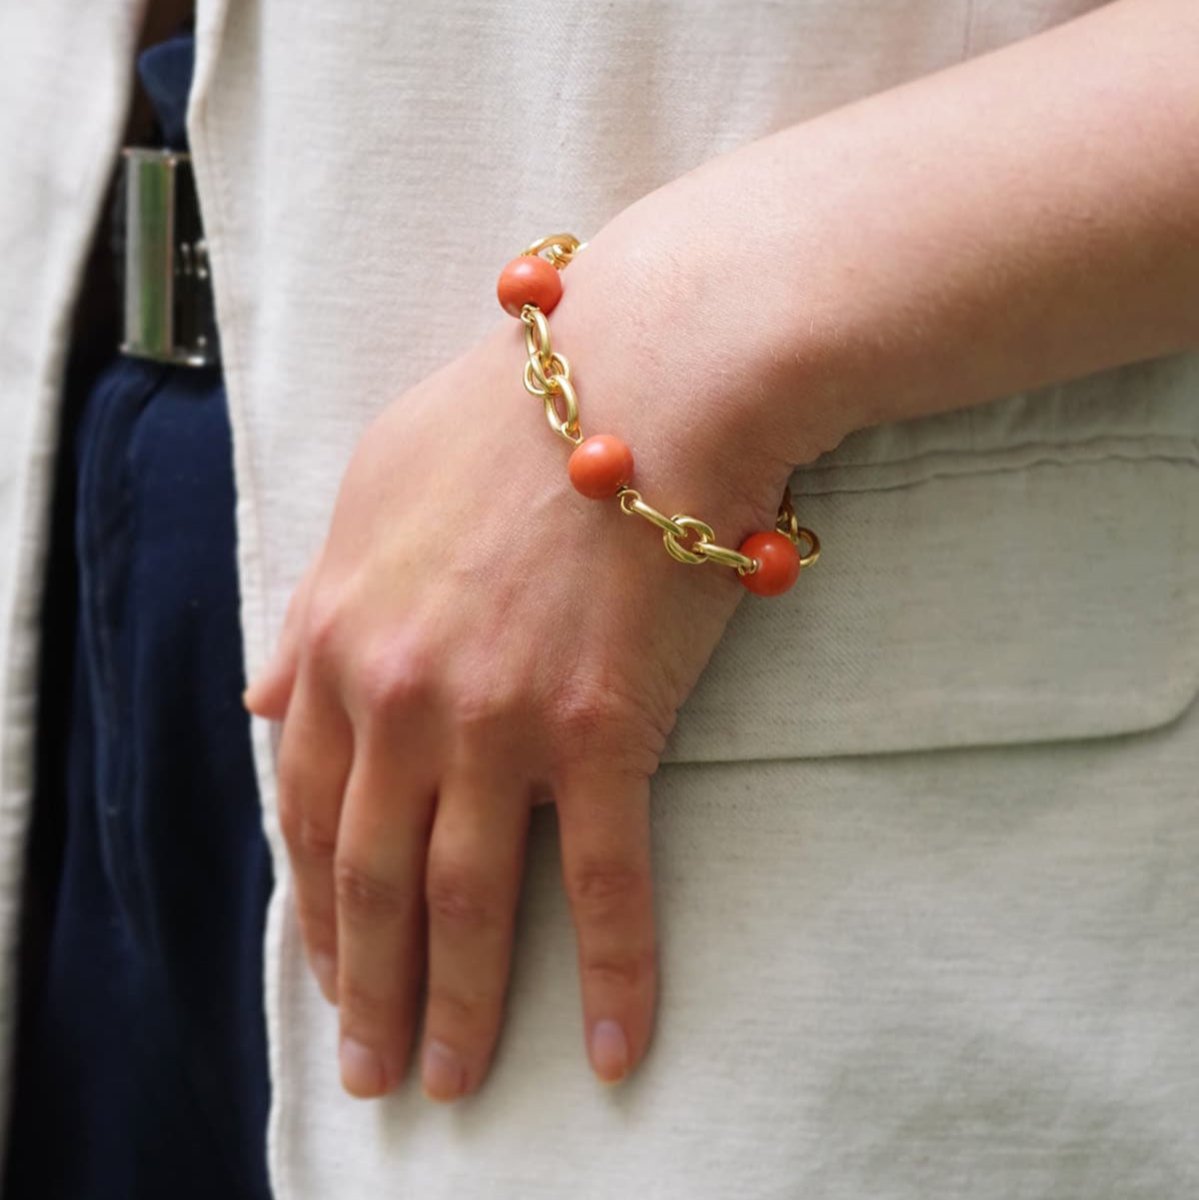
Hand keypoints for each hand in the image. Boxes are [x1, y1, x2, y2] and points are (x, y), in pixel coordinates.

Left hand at [244, 229, 796, 1101]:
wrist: (645, 374)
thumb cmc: (513, 415)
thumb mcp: (370, 485)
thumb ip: (311, 601)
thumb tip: (259, 695)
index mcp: (341, 636)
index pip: (304, 805)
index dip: (315, 903)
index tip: (332, 968)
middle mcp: (403, 696)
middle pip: (369, 877)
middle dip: (370, 987)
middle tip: (378, 1068)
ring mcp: (499, 722)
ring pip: (465, 900)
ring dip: (462, 1005)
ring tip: (457, 1079)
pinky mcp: (603, 733)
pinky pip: (607, 882)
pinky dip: (616, 973)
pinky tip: (622, 1045)